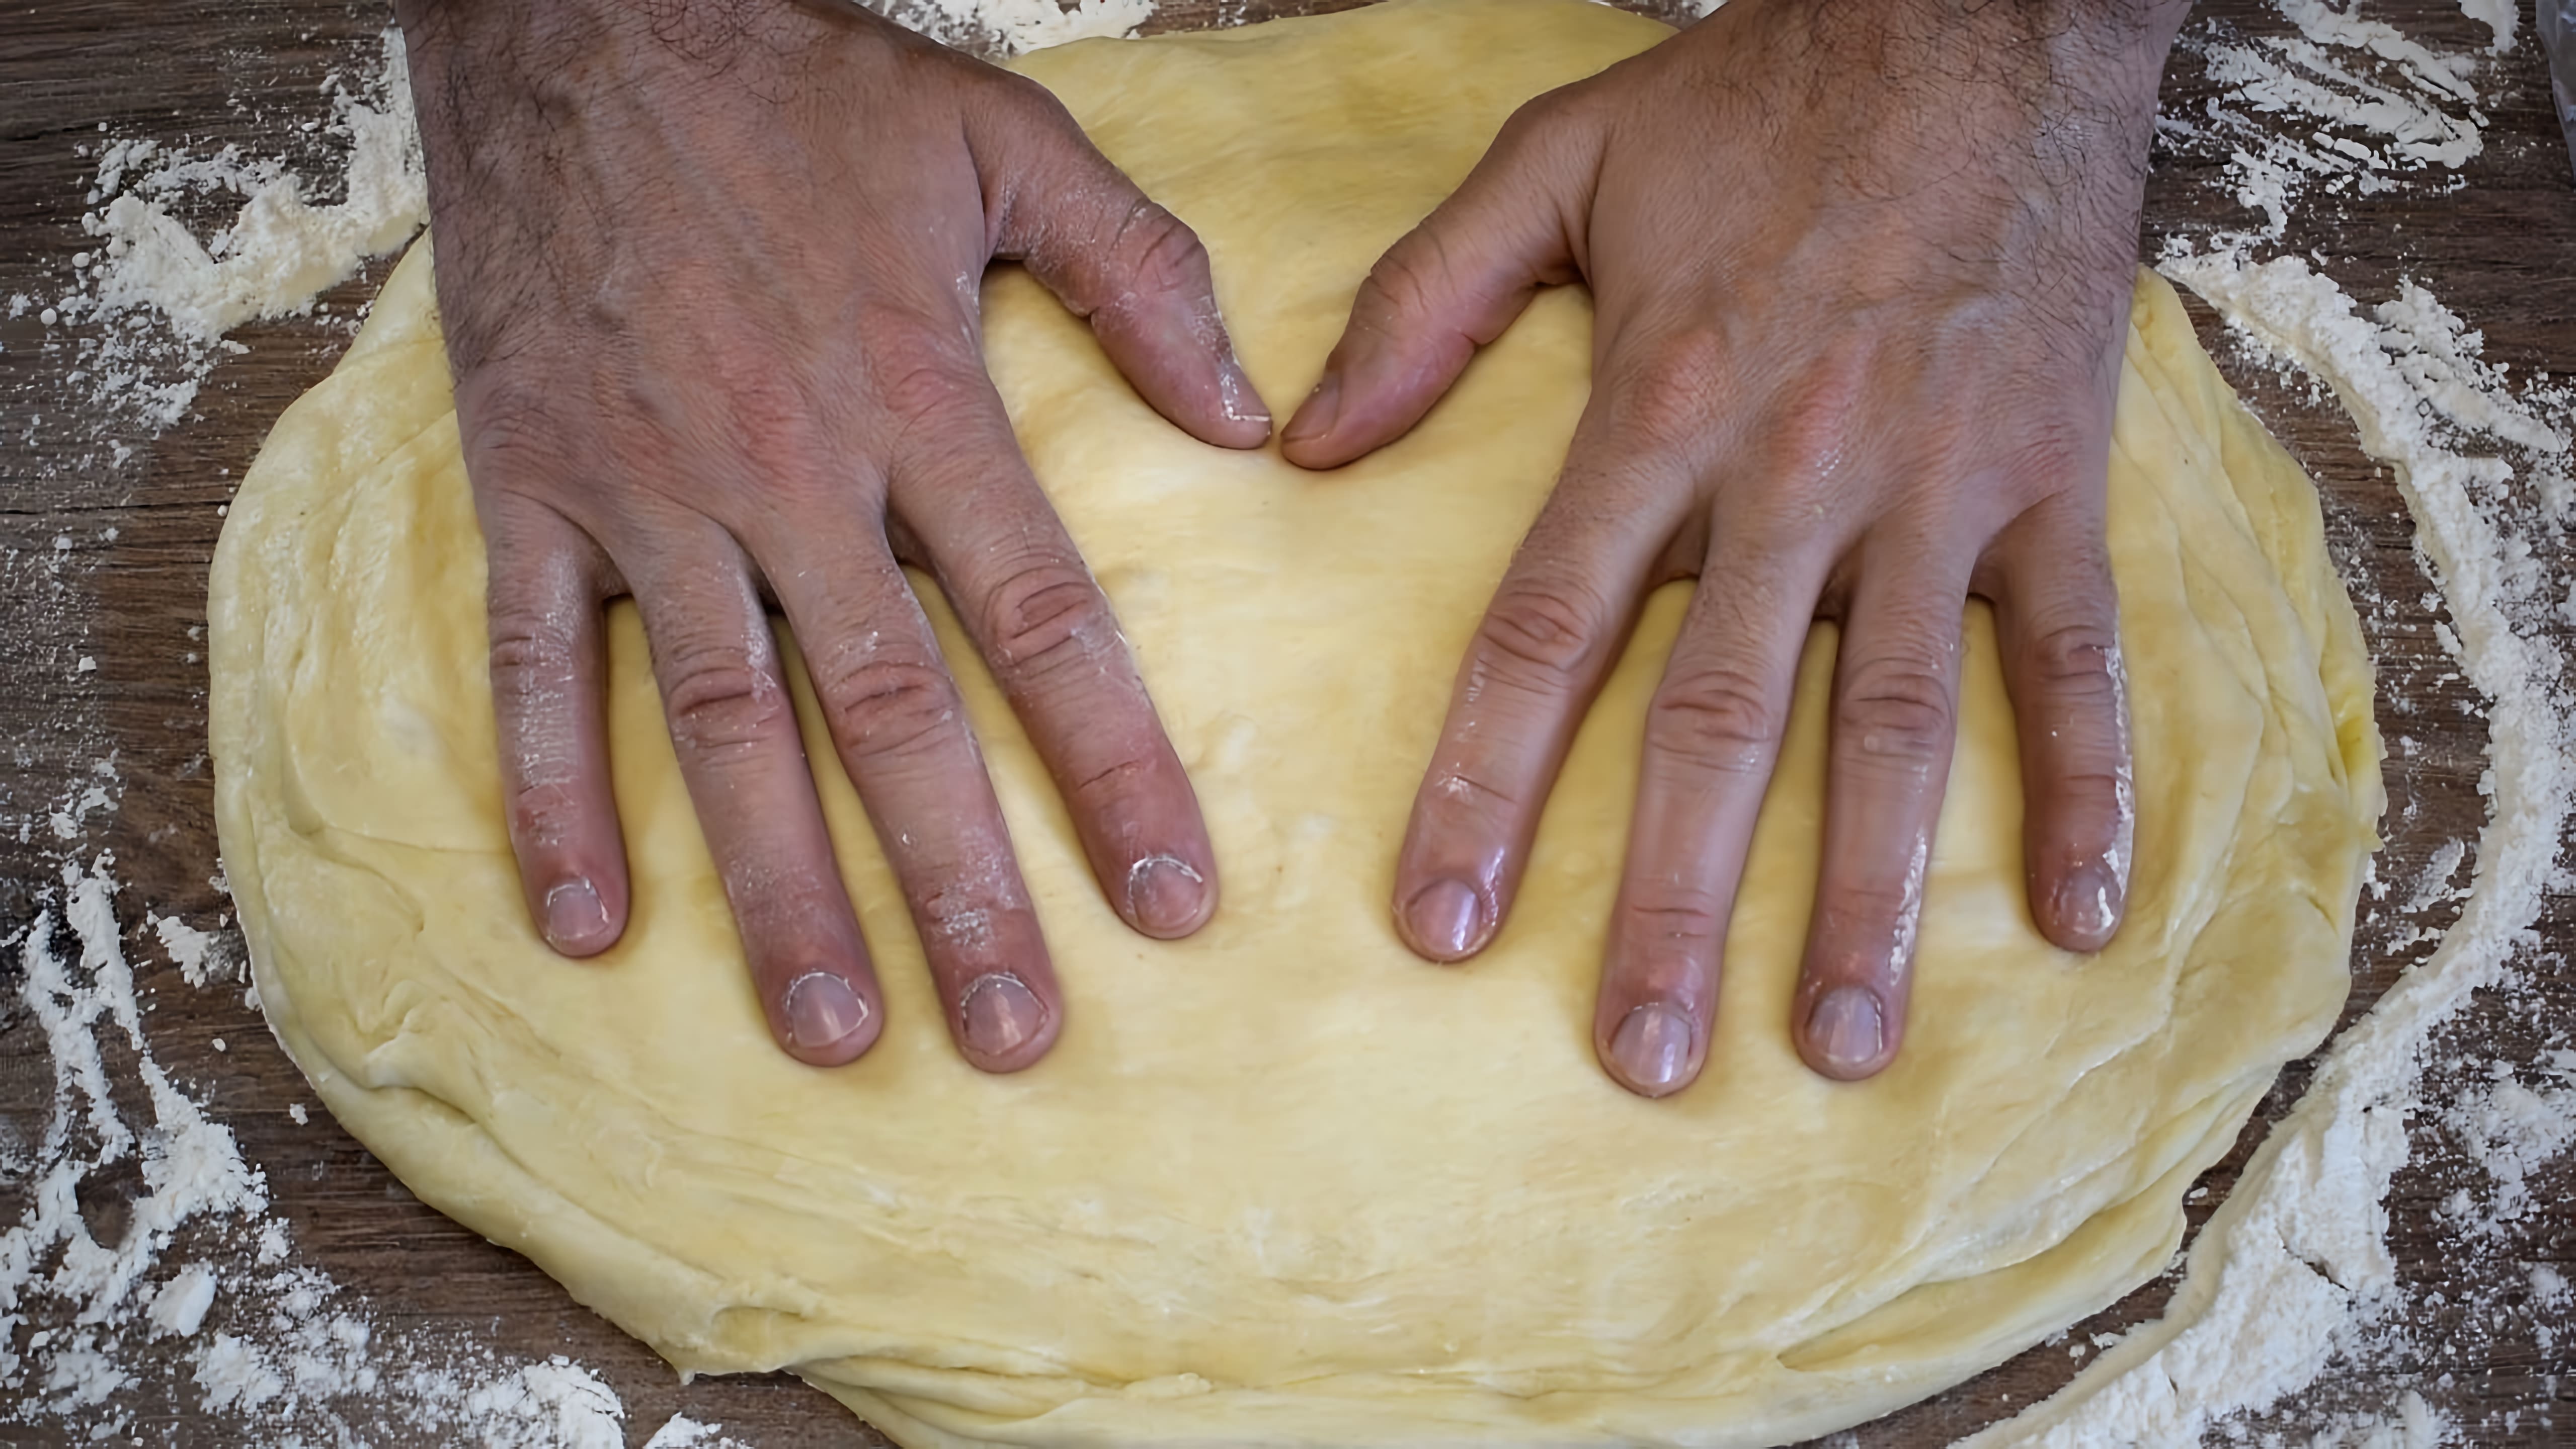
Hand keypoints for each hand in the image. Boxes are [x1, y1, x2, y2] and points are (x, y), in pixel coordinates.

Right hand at [398, 0, 1268, 1069]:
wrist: (579, 13)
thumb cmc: (801, 80)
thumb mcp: (1002, 137)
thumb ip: (1139, 272)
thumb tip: (1255, 421)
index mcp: (916, 393)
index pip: (1037, 615)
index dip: (1112, 766)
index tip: (1171, 900)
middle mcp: (786, 468)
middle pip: (888, 712)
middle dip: (959, 886)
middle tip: (1015, 1035)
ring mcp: (646, 488)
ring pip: (723, 722)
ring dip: (778, 887)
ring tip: (836, 1029)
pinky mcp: (532, 482)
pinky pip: (539, 662)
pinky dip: (552, 793)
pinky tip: (586, 924)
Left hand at [1284, 0, 2183, 1093]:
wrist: (1982, 9)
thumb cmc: (1761, 93)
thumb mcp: (1558, 154)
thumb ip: (1423, 297)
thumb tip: (1300, 440)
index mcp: (1660, 407)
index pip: (1549, 631)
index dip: (1485, 785)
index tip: (1436, 925)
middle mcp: (1797, 470)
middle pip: (1718, 719)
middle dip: (1672, 900)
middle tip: (1640, 1058)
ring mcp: (1940, 484)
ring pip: (1897, 718)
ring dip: (1866, 891)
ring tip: (1839, 1042)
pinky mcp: (2055, 475)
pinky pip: (2073, 648)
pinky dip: (2088, 780)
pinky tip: (2075, 916)